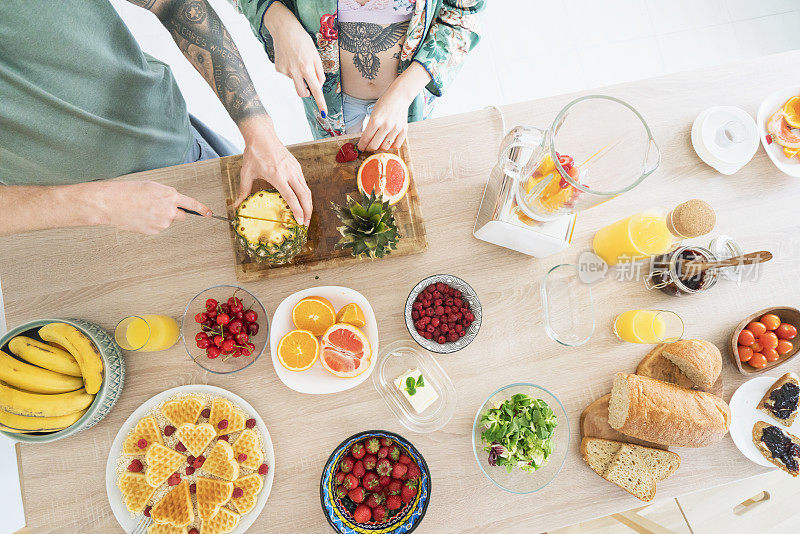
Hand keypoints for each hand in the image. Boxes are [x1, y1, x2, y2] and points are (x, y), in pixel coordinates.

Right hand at [95, 181, 210, 234]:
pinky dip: (151, 223)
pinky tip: (140, 217)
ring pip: (167, 221)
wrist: (112, 203)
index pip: (191, 204)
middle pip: (181, 216)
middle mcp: (170, 210)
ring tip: (143, 210)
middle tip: (158, 208)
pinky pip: (158, 227)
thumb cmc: (129, 191)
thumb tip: (174, 202)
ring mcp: (162, 222)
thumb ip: (167, 195)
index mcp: (170, 196)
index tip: (209, 214)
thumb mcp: (152, 187)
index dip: (202, 209)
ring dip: (160, 217)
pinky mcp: (154, 231)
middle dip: (174, 213)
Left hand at [237, 119, 311, 224]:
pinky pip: (304, 183)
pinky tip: (303, 201)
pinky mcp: (297, 166)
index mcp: (277, 176)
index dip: (297, 211)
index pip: (291, 197)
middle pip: (304, 196)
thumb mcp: (246, 173)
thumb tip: (236, 204)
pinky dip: (306, 194)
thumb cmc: (254, 153)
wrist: (262, 135)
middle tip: (306, 223)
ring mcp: (295, 169)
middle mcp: (289, 173)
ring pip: (307, 190)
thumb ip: (243, 190)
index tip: (300, 221)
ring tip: (307, 215)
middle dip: (308, 211)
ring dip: (309, 204)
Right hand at [265, 2, 326, 115]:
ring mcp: (285, 71)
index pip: (315, 90)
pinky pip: (288, 74)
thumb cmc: (302, 40)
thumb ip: (319, 71)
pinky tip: (290, 58)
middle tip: (309, 85)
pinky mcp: (278, 68)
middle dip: (307, 93)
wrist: (284, 28)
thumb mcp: (315, 54)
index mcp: (307, 68)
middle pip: (302, 93)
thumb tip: (318, 85)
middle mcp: (295, 71)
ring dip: (299, 76)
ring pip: (295, 81)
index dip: (320, 102)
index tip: (323, 113)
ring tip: (297, 60)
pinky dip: (291, 69)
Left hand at [358, 90, 411, 151]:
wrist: (399, 97)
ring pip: (385, 147)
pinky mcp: (404, 130)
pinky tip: (388, 141)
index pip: (365, 139)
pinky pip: (396, 145)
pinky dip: (391, 146)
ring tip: (379, 142)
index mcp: (375, 120)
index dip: (362, 146)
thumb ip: (370, 127)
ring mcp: (395, 129)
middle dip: (369, 148)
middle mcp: (386, 126)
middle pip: (374, 146)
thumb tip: (366, 141)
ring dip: (380, 147)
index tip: (361, 147)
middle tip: (368, 146)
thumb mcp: (373, 114)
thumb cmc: (384, 104)